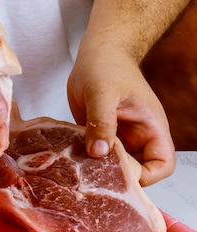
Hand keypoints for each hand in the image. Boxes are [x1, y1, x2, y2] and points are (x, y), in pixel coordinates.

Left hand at [67, 45, 174, 185]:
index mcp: (150, 127)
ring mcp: (117, 138)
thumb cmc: (107, 66)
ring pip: (113, 166)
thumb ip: (101, 122)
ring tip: (78, 168)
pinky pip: (95, 155)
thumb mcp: (102, 93)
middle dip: (117, 178)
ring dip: (97, 170)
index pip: (162, 164)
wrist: (96, 53)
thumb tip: (100, 152)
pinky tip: (69, 157)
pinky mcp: (98, 136)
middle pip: (137, 172)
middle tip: (92, 173)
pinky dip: (85, 160)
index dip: (146, 176)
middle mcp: (136, 136)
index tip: (119, 173)